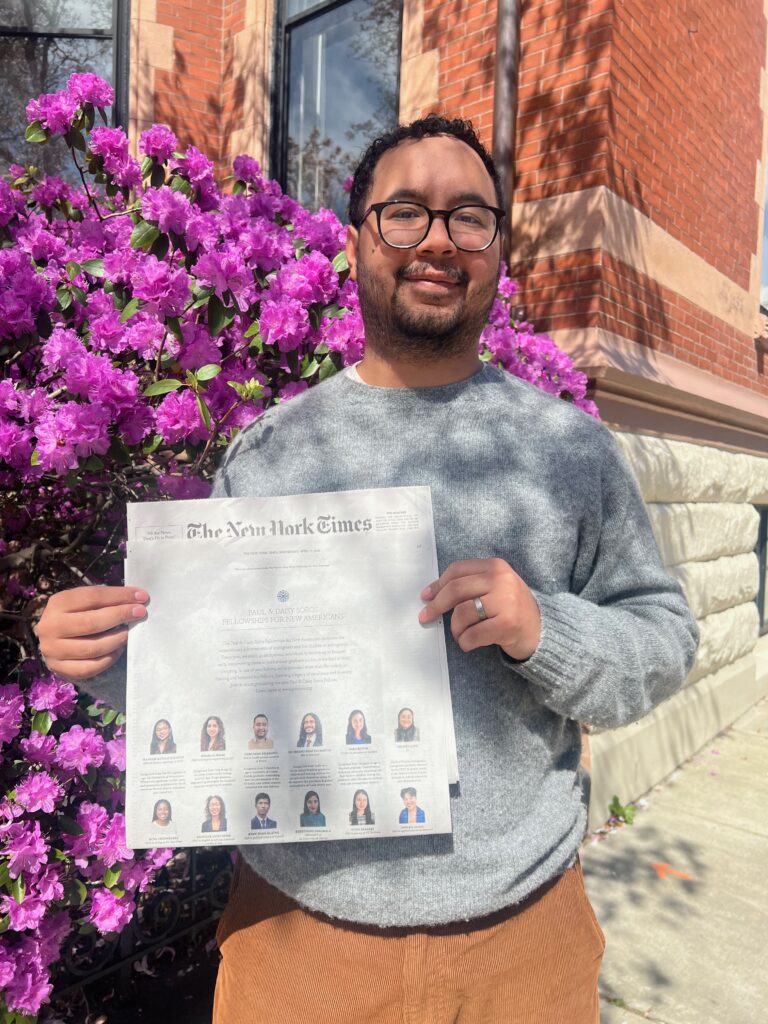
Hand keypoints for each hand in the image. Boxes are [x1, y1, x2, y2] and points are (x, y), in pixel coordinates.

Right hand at [34, 586, 148, 680]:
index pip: (93, 597)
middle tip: (140, 613)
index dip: (119, 596)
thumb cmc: (76, 615)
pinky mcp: (59, 668)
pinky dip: (108, 659)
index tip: (141, 597)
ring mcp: (52, 650)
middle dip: (120, 616)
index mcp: (57, 603)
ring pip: (92, 648)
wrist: (53, 639)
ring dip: (116, 640)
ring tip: (128, 634)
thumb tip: (138, 599)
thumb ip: (106, 599)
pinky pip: (89, 668)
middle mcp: (50, 626)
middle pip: (92, 623)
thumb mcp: (85, 601)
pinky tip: (118, 650)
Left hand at [418, 558, 540, 659]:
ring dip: (455, 629)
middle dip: (436, 605)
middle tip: (426, 617)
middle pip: (455, 589)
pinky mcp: (507, 624)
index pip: (457, 570)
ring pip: (462, 613)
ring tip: (461, 634)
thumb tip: (432, 594)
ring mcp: (506, 601)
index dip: (437, 584)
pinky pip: (472, 634)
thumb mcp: (495, 587)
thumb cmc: (511, 609)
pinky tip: (469, 643)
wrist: (542, 630)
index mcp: (496, 566)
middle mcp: (501, 580)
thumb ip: (470, 584)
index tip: (426, 596)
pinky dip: (465, 642)